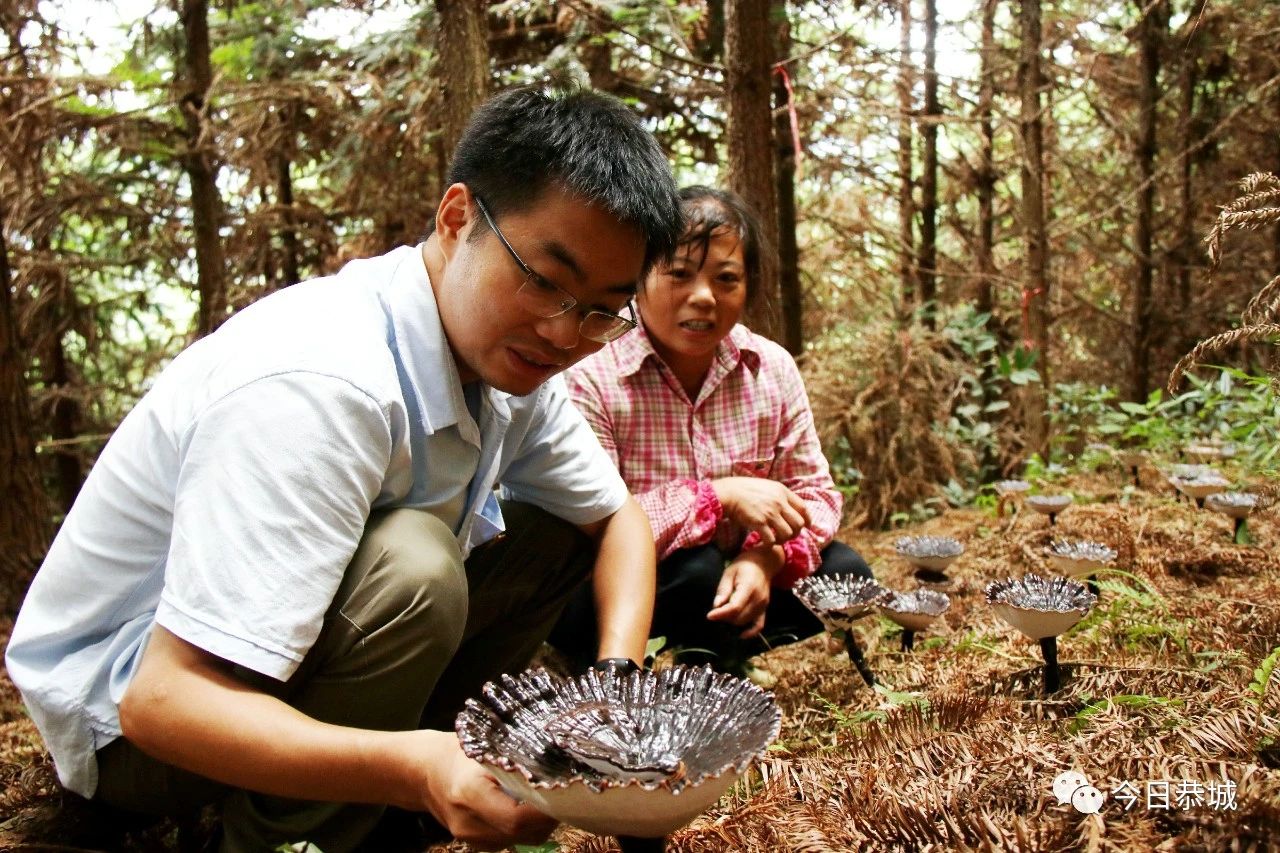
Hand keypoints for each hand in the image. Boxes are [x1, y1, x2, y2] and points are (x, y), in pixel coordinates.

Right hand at [415, 730, 556, 849]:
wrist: (427, 773)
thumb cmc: (460, 754)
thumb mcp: (487, 748)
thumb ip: (515, 762)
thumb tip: (556, 769)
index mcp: (469, 794)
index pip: (515, 817)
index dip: (544, 810)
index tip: (566, 793)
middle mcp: (469, 824)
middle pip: (524, 833)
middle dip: (550, 816)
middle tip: (568, 793)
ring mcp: (472, 839)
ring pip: (523, 840)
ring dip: (542, 822)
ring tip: (551, 796)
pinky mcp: (478, 845)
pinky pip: (514, 840)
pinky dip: (528, 826)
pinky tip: (530, 806)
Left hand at [706, 559, 771, 638]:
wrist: (763, 564)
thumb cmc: (743, 566)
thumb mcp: (729, 572)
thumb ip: (723, 590)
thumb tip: (716, 606)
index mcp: (749, 588)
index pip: (735, 607)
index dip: (721, 614)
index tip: (709, 616)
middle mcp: (758, 599)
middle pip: (740, 618)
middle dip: (725, 618)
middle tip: (717, 611)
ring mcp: (763, 606)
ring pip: (746, 622)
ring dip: (733, 622)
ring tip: (725, 614)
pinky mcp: (765, 609)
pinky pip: (759, 625)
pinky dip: (750, 632)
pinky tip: (741, 635)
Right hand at [712, 477, 810, 545]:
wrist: (729, 492)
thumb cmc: (745, 489)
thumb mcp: (767, 486)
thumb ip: (779, 496)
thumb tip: (787, 508)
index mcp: (782, 492)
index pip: (803, 508)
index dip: (807, 519)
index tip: (807, 526)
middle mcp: (779, 502)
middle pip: (799, 523)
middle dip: (795, 533)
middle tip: (787, 535)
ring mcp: (770, 513)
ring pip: (788, 533)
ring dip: (783, 540)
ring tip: (775, 539)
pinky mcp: (759, 523)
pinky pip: (772, 540)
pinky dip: (770, 544)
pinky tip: (765, 543)